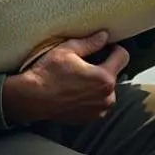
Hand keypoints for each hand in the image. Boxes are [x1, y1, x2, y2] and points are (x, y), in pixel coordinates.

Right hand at [1, 31, 127, 124]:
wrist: (31, 98)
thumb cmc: (47, 73)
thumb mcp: (67, 50)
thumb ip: (91, 43)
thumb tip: (104, 36)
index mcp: (105, 78)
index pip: (123, 57)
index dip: (114, 48)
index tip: (105, 47)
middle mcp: (106, 97)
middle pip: (114, 74)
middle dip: (104, 67)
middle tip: (85, 64)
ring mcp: (99, 110)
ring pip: (106, 90)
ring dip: (98, 83)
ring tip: (79, 78)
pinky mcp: (90, 118)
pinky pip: (97, 102)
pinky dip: (91, 96)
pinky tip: (75, 90)